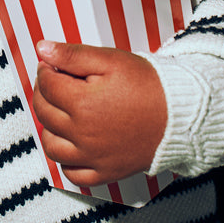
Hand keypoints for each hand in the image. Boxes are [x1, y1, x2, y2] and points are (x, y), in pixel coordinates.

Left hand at [33, 41, 166, 186]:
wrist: (181, 115)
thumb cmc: (149, 86)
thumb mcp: (111, 60)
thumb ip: (72, 55)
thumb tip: (42, 49)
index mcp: (82, 104)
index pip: (46, 85)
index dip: (45, 70)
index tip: (52, 65)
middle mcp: (83, 134)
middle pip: (44, 113)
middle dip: (43, 92)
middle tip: (54, 82)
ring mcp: (93, 157)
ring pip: (51, 146)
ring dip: (49, 126)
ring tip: (61, 111)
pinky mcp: (105, 172)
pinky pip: (72, 173)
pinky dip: (66, 160)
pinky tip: (72, 143)